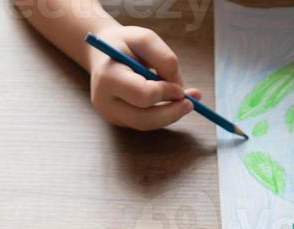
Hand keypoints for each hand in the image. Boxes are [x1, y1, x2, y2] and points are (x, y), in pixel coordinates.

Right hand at [85, 26, 200, 130]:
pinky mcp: (120, 121)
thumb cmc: (124, 44)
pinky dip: (163, 114)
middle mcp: (105, 102)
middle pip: (144, 120)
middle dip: (171, 113)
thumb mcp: (145, 38)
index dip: (165, 92)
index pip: (142, 95)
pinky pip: (146, 122)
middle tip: (191, 103)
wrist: (103, 54)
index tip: (181, 88)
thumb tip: (178, 87)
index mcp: (108, 78)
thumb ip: (164, 58)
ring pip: (147, 125)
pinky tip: (173, 102)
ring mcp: (111, 115)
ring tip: (186, 101)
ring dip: (170, 114)